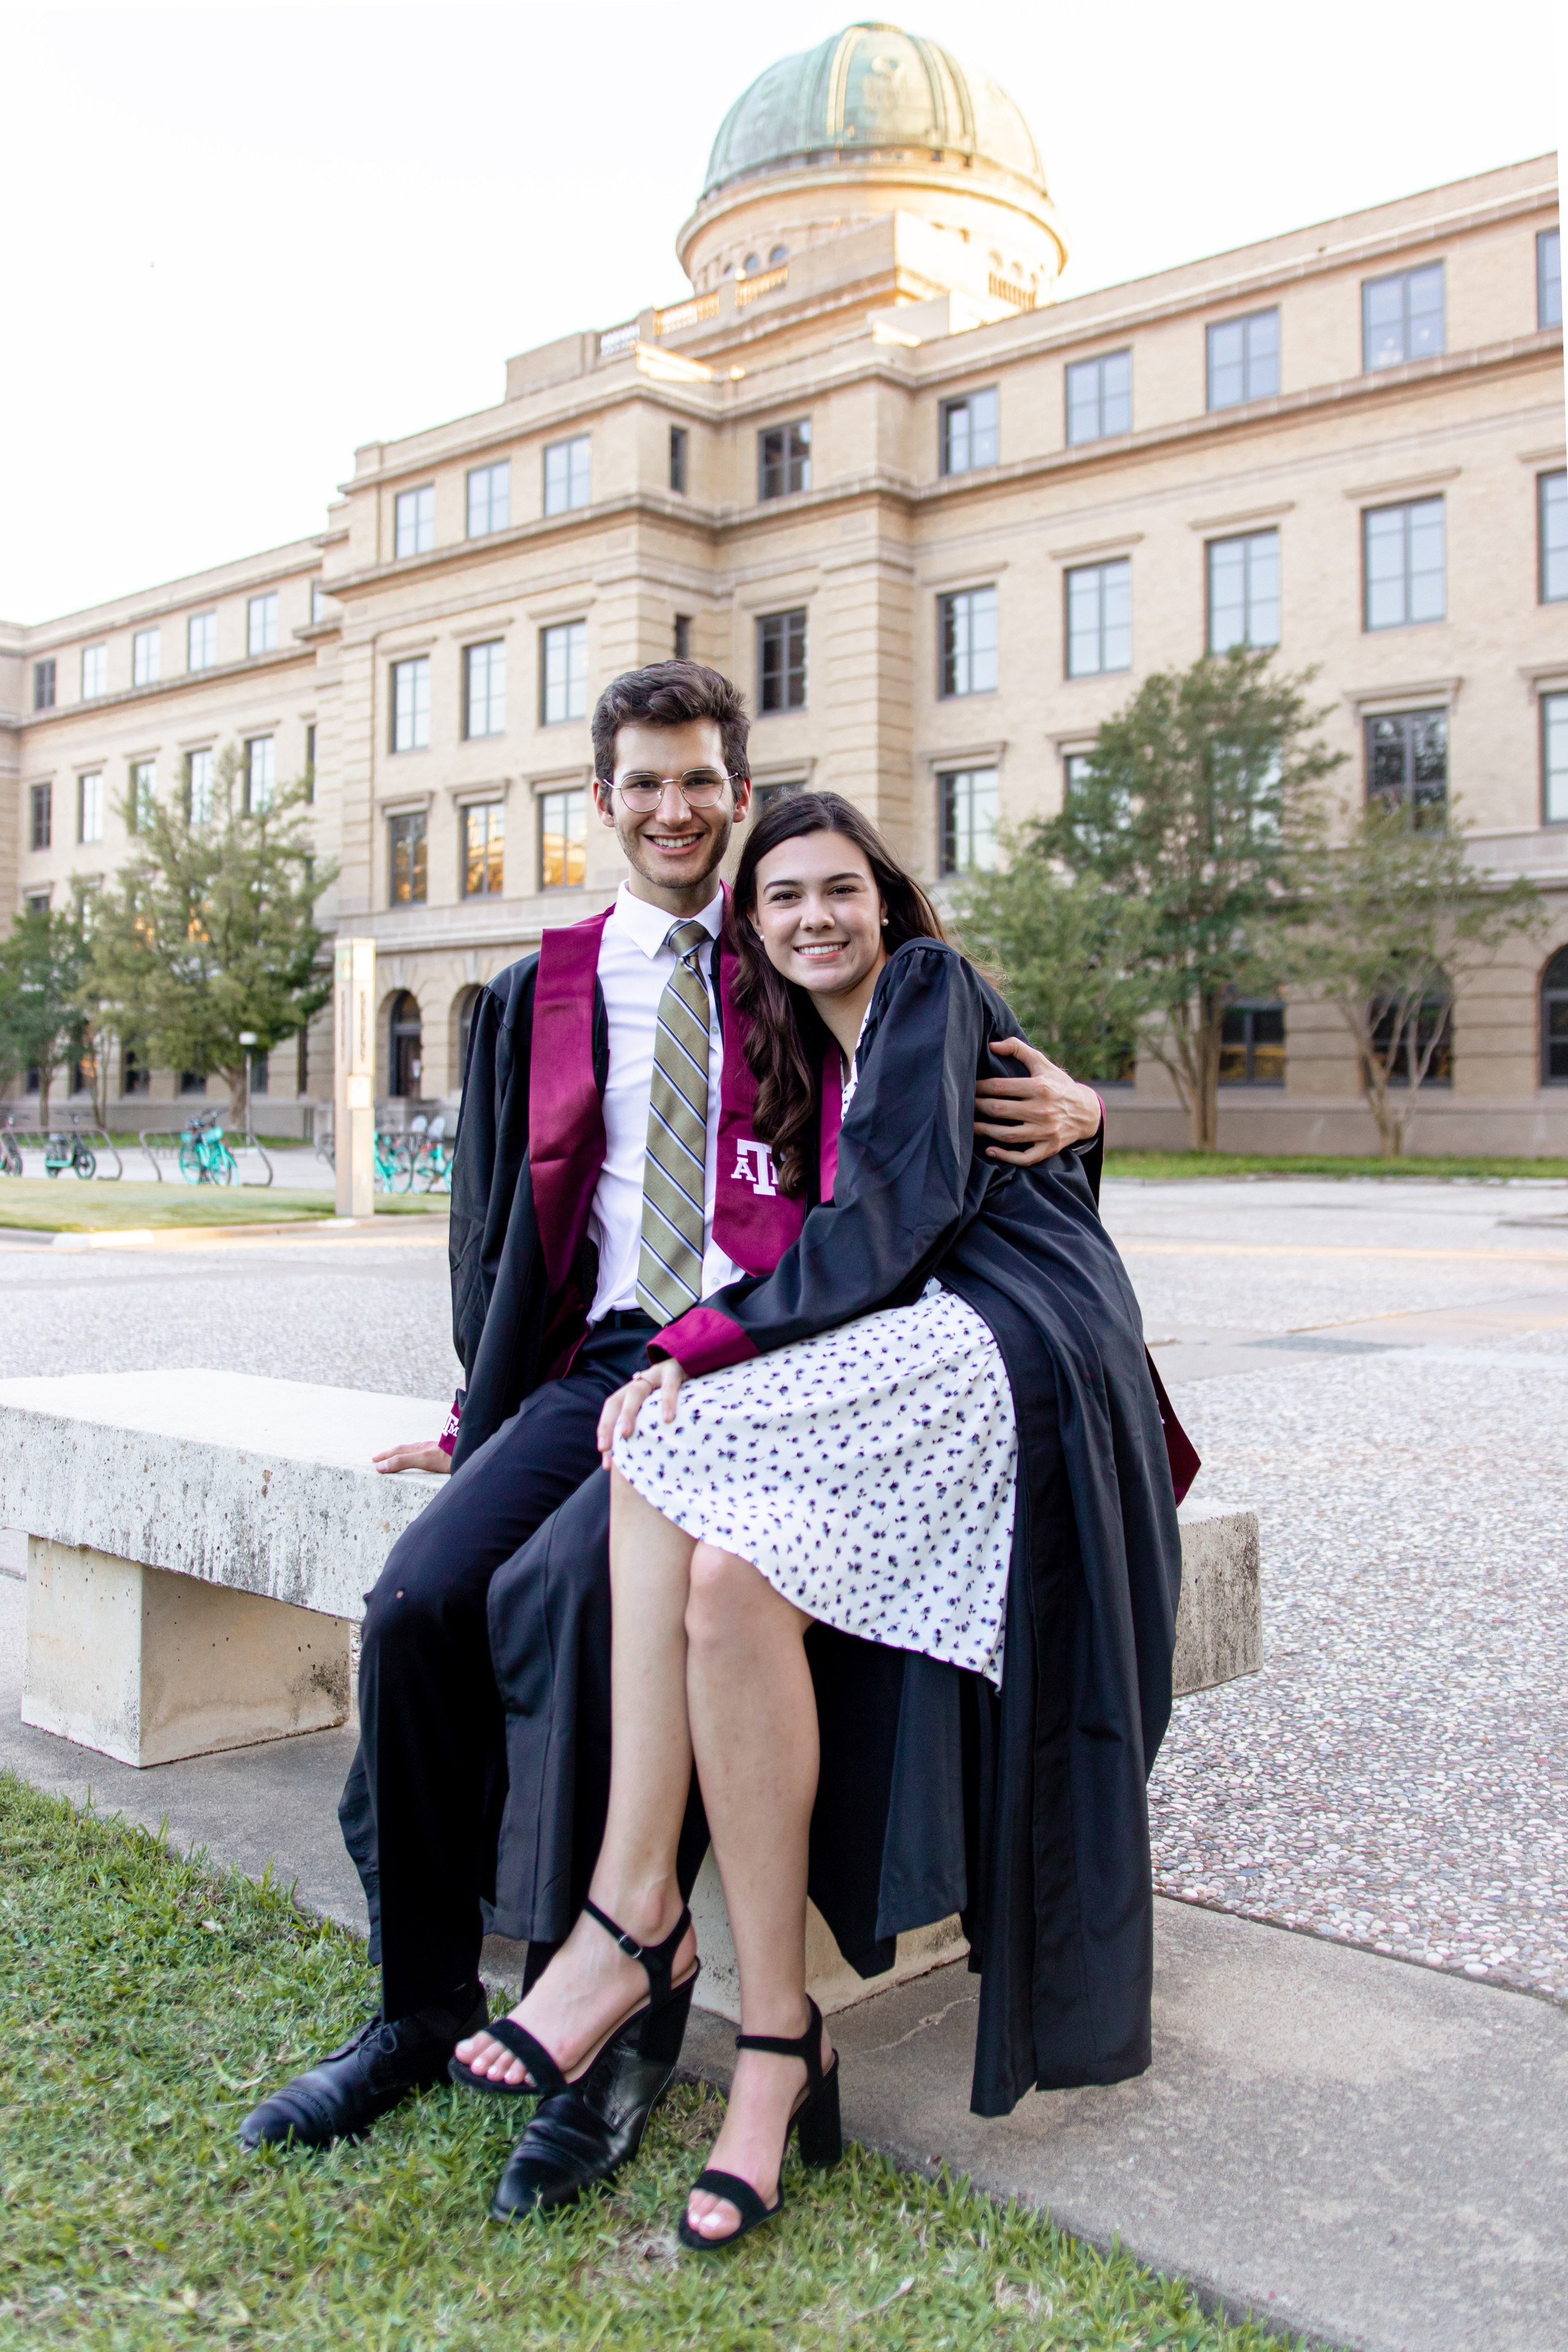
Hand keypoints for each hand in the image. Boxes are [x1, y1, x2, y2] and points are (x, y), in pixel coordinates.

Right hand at [373, 1441, 451, 1475]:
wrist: (471, 1449)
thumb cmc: (449, 1456)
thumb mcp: (423, 1460)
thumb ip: (403, 1462)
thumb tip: (381, 1467)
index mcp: (420, 1449)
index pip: (399, 1453)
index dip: (386, 1457)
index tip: (375, 1462)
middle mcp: (427, 1447)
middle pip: (406, 1450)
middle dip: (391, 1454)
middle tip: (378, 1458)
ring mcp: (436, 1448)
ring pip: (416, 1450)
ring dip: (404, 1453)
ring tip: (397, 1456)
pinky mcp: (446, 1451)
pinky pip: (427, 1452)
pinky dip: (418, 1454)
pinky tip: (423, 1456)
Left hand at [597, 1358, 686, 1463]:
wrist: (696, 1358)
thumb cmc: (677, 1390)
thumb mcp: (659, 1403)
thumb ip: (648, 1421)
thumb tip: (639, 1455)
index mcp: (633, 1390)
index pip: (612, 1407)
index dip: (604, 1428)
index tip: (604, 1454)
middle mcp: (640, 1381)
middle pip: (617, 1401)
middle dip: (608, 1424)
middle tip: (606, 1448)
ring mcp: (656, 1375)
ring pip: (635, 1392)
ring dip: (628, 1413)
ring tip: (626, 1434)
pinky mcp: (674, 1371)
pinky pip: (669, 1386)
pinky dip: (667, 1402)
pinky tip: (667, 1420)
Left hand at [974, 1039, 1102, 1165]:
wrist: (1087, 1112)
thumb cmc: (1058, 1085)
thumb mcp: (1043, 1064)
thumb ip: (1018, 1049)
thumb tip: (992, 1045)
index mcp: (1040, 1087)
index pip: (1000, 1087)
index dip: (980, 1087)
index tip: (970, 1087)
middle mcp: (1042, 1109)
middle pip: (1000, 1110)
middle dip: (978, 1107)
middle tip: (966, 1106)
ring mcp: (1046, 1131)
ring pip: (1007, 1135)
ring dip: (985, 1131)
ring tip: (971, 1126)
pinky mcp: (1049, 1147)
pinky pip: (1024, 1157)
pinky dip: (1005, 1156)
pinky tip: (990, 1150)